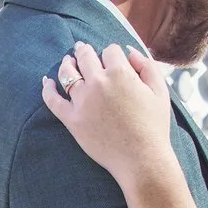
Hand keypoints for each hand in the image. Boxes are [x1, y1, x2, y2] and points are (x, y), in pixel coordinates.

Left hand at [40, 41, 177, 184]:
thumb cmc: (154, 126)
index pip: (110, 51)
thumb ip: (146, 65)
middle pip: (85, 56)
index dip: (112, 53)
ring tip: (67, 61)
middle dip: (84, 50)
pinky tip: (47, 82)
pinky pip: (53, 100)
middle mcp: (98, 83)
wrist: (142, 159)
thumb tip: (129, 51)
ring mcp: (82, 101)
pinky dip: (48, 88)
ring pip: (68, 73)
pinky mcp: (72, 119)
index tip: (112, 59)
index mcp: (120, 73)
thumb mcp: (160, 91)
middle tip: (81, 48)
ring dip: (67, 64)